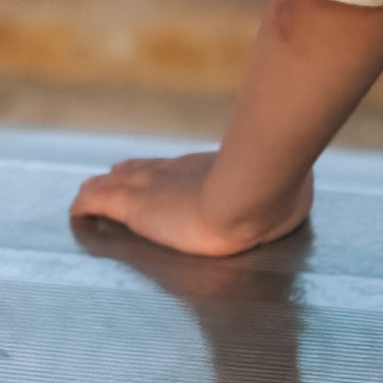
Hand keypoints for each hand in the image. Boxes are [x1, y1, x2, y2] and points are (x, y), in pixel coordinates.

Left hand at [69, 152, 311, 257]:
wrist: (250, 196)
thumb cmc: (270, 196)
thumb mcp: (278, 191)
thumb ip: (284, 191)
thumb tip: (307, 192)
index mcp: (202, 172)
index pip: (171, 168)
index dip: (157, 172)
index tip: (147, 175)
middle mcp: (173, 173)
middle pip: (139, 170)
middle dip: (125, 177)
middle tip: (113, 182)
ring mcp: (150, 188)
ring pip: (112, 183)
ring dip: (101, 191)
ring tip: (90, 198)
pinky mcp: (131, 206)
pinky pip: (93, 200)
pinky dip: (83, 206)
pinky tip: (76, 214)